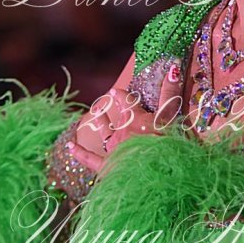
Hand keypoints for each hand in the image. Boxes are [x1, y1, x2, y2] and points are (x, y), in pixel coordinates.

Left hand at [67, 63, 185, 172]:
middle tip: (110, 95)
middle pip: (118, 115)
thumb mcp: (171, 120)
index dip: (124, 95)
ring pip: (104, 132)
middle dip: (115, 104)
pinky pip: (89, 159)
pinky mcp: (107, 166)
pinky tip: (70, 146)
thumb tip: (173, 69)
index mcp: (138, 119)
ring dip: (100, 121)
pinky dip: (79, 152)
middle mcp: (123, 131)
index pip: (129, 102)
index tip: (118, 89)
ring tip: (96, 112)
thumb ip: (170, 96)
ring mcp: (114, 149)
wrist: (151, 173)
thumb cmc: (165, 147)